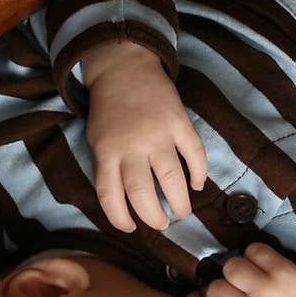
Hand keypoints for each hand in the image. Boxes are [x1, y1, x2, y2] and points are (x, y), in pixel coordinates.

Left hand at [83, 39, 206, 232]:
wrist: (124, 69)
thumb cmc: (108, 111)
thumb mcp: (96, 139)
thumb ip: (108, 167)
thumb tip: (126, 202)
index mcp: (107, 152)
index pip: (110, 195)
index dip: (120, 218)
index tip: (130, 227)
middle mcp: (132, 146)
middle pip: (143, 193)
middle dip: (154, 217)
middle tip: (162, 224)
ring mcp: (158, 134)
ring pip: (171, 178)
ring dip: (179, 202)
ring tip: (181, 212)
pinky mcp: (179, 122)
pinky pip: (194, 152)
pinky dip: (199, 172)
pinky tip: (197, 185)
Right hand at [184, 242, 295, 296]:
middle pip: (212, 289)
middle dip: (219, 287)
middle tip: (235, 293)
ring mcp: (268, 291)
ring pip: (230, 266)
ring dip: (236, 269)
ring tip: (250, 279)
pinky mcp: (282, 270)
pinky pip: (252, 250)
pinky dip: (255, 254)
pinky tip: (264, 267)